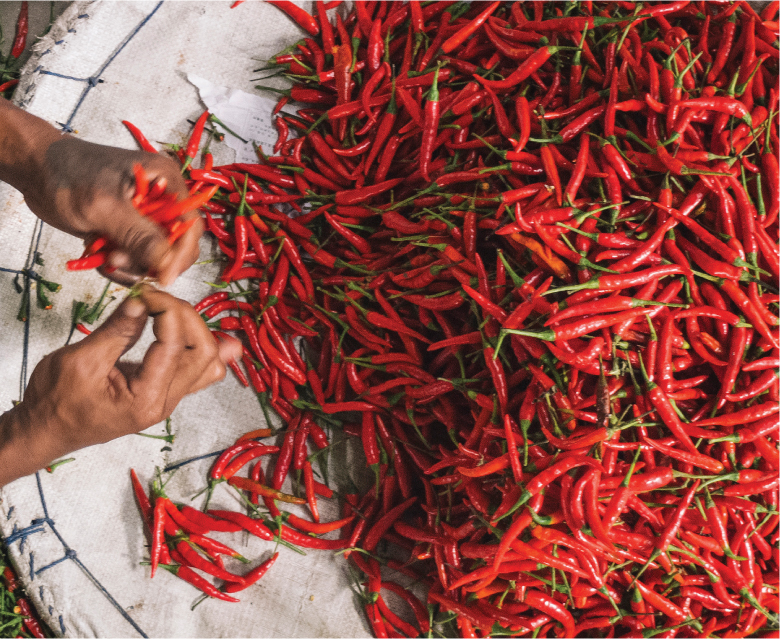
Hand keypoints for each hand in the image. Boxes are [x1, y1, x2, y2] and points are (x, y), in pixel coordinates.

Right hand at [15, 285, 240, 461]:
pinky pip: (197, 370)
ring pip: (208, 362)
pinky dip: (198, 345)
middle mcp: (165, 402)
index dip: (165, 309)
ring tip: (171, 310)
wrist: (46, 430)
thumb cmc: (56, 403)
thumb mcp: (80, 360)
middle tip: (157, 299)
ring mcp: (168, 399)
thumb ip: (117, 330)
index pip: (175, 345)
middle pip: (203, 352)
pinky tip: (190, 327)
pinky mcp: (164, 392)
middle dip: (186, 317)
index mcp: (145, 398)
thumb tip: (142, 301)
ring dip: (197, 330)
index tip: (145, 292)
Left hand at [23, 136, 202, 285]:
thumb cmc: (68, 173)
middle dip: (150, 260)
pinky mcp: (128, 231)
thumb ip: (139, 235)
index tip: (164, 277)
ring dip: (131, 265)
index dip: (181, 254)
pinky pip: (135, 259)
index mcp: (166, 183)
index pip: (190, 226)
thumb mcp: (105, 206)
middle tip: (119, 259)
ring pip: (155, 257)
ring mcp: (145, 218)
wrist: (35, 168)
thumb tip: (168, 264)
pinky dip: (118, 266)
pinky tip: (99, 256)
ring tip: (105, 255)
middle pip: (176, 245)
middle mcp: (162, 201)